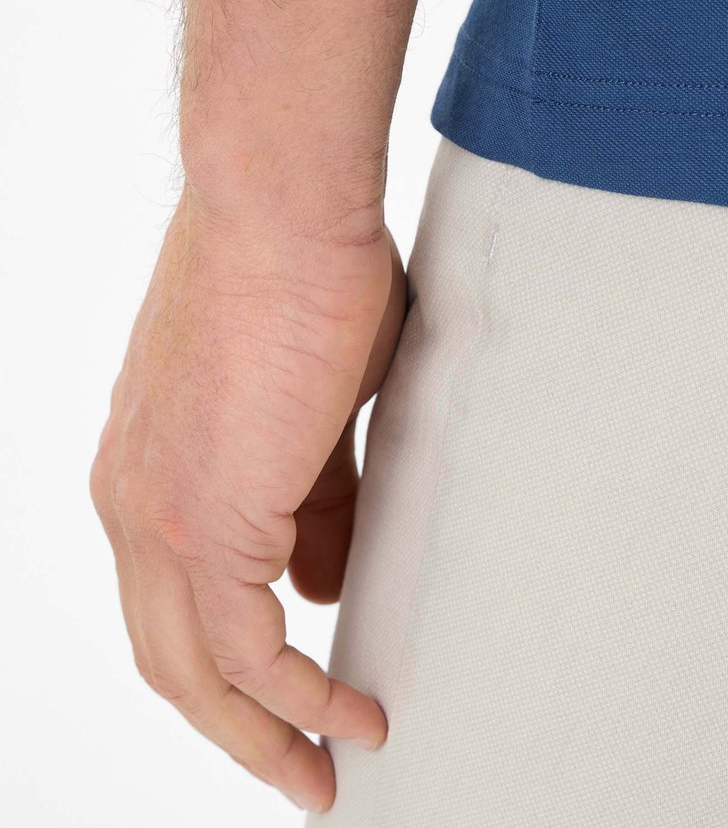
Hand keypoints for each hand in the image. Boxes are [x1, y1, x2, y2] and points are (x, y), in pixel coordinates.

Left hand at [91, 183, 406, 812]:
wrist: (282, 205)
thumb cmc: (302, 271)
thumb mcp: (314, 405)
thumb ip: (313, 496)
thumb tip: (324, 575)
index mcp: (149, 465)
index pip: (178, 594)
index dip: (233, 657)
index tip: (294, 688)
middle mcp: (134, 498)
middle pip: (169, 656)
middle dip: (238, 726)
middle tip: (300, 764)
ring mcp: (157, 511)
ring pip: (192, 670)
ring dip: (263, 730)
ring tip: (327, 762)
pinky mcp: (204, 518)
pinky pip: (248, 647)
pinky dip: (298, 694)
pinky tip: (349, 710)